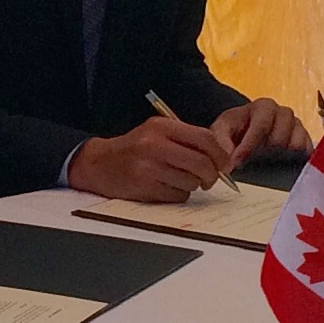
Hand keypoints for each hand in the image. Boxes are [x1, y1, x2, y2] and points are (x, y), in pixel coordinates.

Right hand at [65, 117, 234, 201]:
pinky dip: (177, 194)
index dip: (221, 155)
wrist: (100, 164)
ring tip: (178, 180)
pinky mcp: (144, 186)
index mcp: (162, 127)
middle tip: (208, 179)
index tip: (224, 164)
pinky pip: (178, 195)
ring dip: (191, 185)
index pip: (205, 139)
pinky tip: (165, 186)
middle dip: (211, 175)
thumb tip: (222, 157)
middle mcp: (155, 144)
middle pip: (202, 163)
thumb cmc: (134, 149)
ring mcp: (149, 166)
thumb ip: (187, 139)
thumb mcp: (157, 132)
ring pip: (191, 182)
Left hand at [212, 98, 312, 169]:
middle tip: (251, 161)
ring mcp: (297, 127)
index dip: (249, 147)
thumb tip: (229, 161)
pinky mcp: (306, 141)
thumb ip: (221, 141)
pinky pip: (307, 153)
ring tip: (265, 161)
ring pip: (295, 147)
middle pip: (280, 139)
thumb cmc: (235, 128)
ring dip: (280, 158)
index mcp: (265, 106)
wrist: (246, 132)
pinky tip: (280, 165)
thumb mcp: (221, 130)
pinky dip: (295, 161)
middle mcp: (284, 114)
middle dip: (263, 153)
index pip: (262, 127)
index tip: (238, 162)